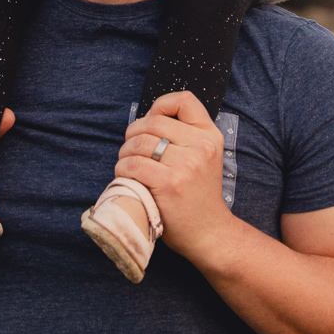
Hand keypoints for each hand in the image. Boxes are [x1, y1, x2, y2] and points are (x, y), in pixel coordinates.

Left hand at [115, 91, 228, 259]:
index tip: (152, 122)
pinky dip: (123, 169)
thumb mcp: (205, 157)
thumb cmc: (199, 195)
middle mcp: (201, 146)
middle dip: (133, 134)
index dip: (161, 105)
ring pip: (139, 143)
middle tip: (131, 149)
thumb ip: (185, 136)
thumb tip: (147, 120)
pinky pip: (133, 165)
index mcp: (210, 135)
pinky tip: (127, 177)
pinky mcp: (169, 183)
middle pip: (152, 122)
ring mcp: (186, 165)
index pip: (184, 100)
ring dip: (124, 153)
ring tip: (127, 165)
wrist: (210, 233)